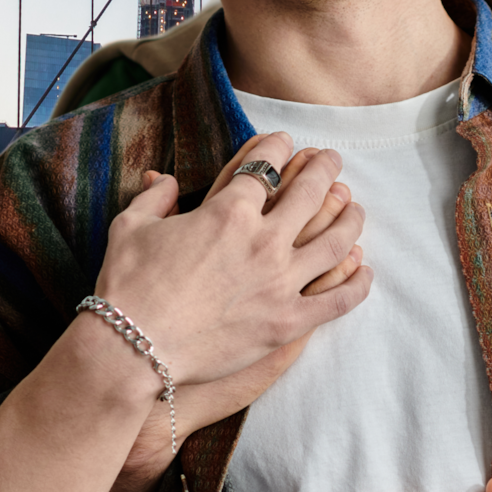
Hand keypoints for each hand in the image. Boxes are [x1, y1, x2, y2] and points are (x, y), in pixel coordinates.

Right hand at [113, 144, 366, 481]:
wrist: (133, 349)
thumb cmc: (127, 286)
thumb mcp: (131, 226)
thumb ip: (153, 197)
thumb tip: (160, 179)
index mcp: (228, 211)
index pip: (265, 166)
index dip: (277, 148)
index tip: (284, 142)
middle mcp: (262, 240)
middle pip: (310, 193)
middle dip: (325, 169)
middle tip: (333, 161)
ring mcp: (279, 282)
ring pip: (335, 241)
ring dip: (350, 219)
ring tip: (356, 208)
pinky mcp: (287, 323)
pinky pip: (336, 300)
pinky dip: (356, 283)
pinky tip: (363, 270)